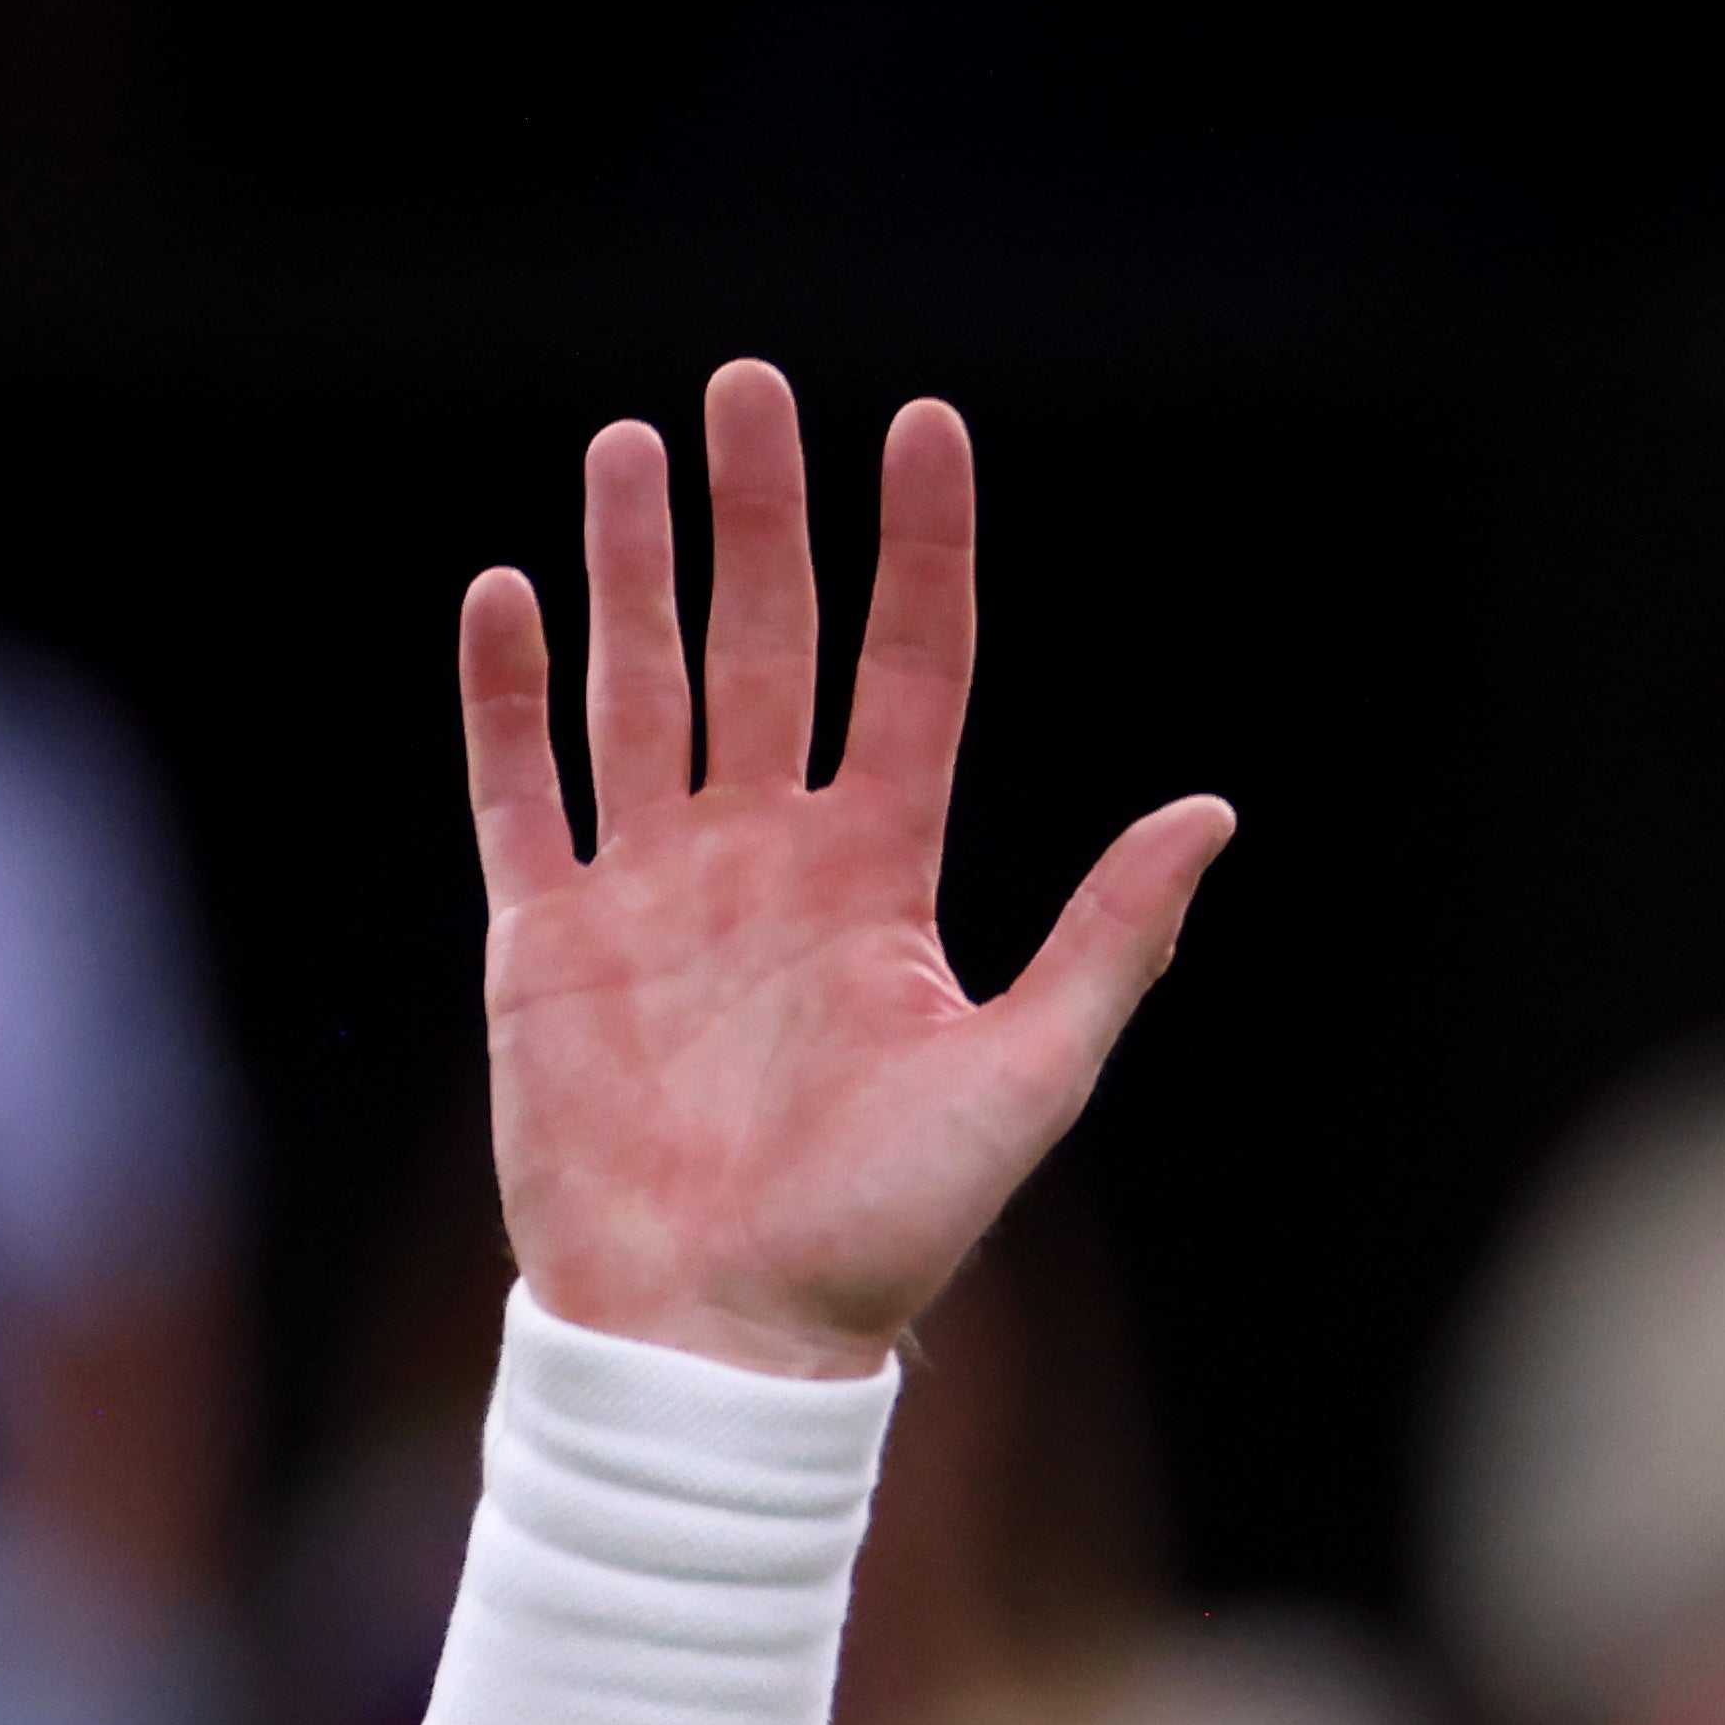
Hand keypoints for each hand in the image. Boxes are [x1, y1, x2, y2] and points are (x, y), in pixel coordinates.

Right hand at [460, 364, 1233, 1378]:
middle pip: (760, 648)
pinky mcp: (543, 941)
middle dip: (755, 518)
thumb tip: (1214, 812)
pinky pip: (522, 791)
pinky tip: (511, 590)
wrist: (728, 1338)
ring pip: (638, 689)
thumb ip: (1110, 940)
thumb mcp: (1027, 1077)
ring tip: (636, 446)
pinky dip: (510, 696)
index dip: (917, 555)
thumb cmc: (884, 1235)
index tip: (925, 429)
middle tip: (748, 386)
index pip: (905, 675)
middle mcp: (764, 862)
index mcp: (879, 882)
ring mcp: (650, 892)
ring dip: (631, 568)